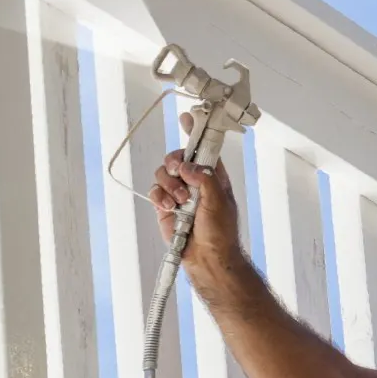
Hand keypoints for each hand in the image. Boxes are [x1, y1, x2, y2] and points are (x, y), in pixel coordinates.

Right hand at [148, 111, 243, 274]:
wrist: (207, 258)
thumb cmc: (221, 233)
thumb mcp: (219, 201)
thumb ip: (205, 178)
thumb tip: (187, 166)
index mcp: (213, 176)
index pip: (204, 148)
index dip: (195, 132)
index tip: (187, 119)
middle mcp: (194, 182)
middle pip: (177, 158)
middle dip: (175, 162)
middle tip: (179, 172)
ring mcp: (179, 194)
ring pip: (163, 174)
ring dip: (169, 185)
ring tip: (179, 201)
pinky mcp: (165, 207)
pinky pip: (155, 192)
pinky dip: (160, 197)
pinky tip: (169, 207)